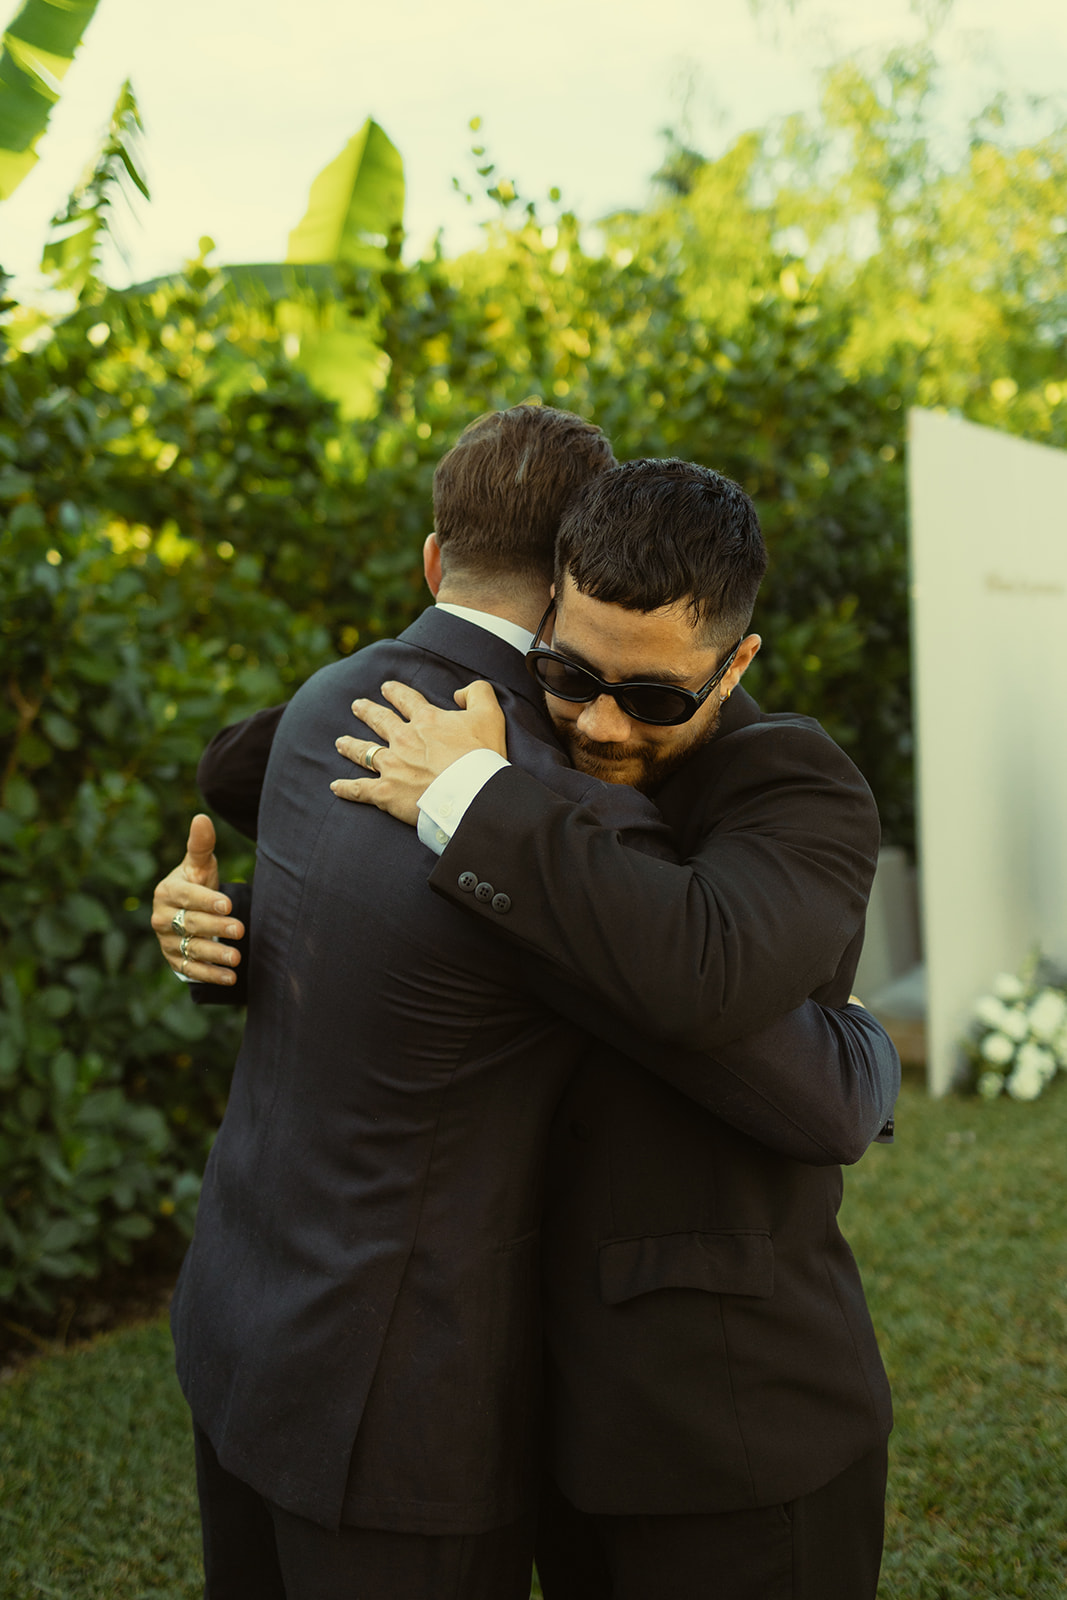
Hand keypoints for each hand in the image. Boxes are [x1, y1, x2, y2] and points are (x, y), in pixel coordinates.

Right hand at [150, 814, 244, 985]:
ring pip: (191, 949)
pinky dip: (210, 975)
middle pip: (191, 924)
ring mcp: (166, 941)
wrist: (187, 911)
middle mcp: (162, 918)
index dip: (207, 901)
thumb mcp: (199, 865)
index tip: (229, 904)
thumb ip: (200, 845)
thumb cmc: (197, 883)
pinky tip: (230, 978)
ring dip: (214, 955)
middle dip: (215, 928)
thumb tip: (202, 817)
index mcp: (167, 892)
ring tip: (237, 958)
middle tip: (240, 930)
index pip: (187, 896)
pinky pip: (190, 969)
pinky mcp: (173, 960)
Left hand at [330, 679, 506, 826]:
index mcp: (426, 720)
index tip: (387, 687)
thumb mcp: (490, 714)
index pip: (406, 700)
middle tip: (357, 706)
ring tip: (340, 741)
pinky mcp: (385, 792)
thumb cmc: (482, 756)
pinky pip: (360, 789)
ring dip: (351, 745)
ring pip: (364, 752)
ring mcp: (391, 766)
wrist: (470, 792)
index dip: (396, 692)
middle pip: (379, 721)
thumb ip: (476, 693)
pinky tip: (335, 786)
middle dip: (367, 711)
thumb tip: (458, 692)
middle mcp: (403, 739)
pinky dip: (346, 788)